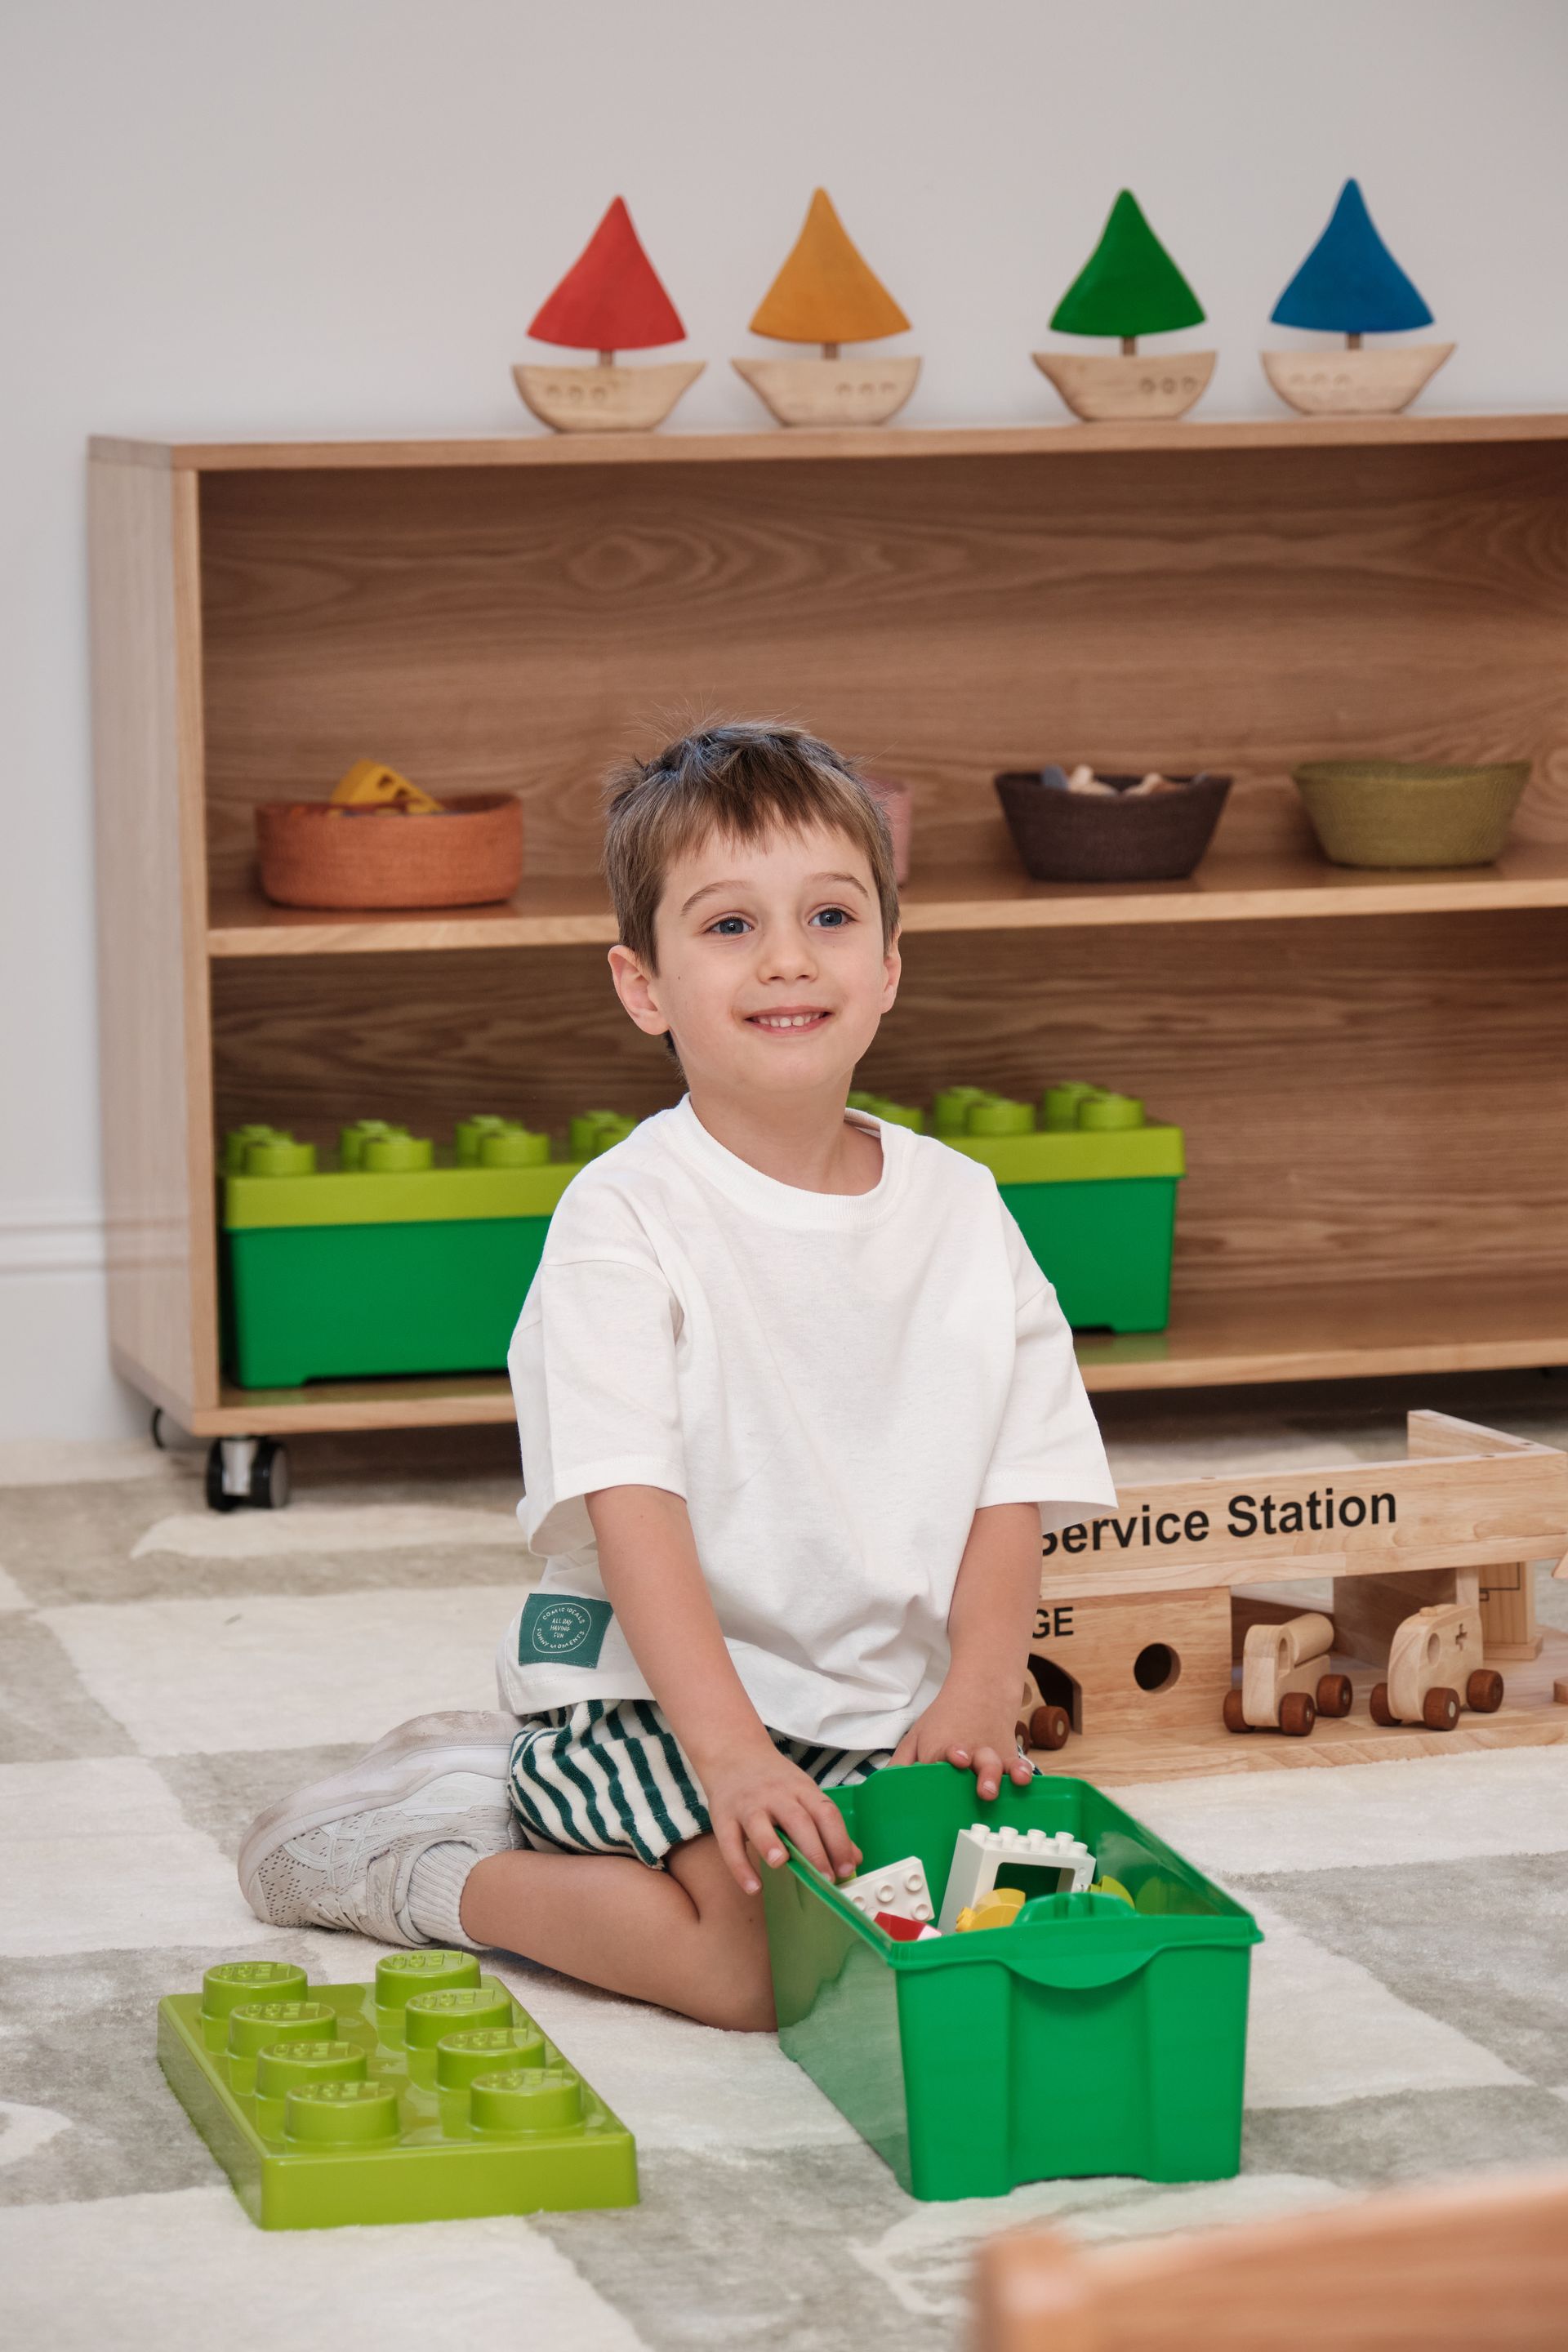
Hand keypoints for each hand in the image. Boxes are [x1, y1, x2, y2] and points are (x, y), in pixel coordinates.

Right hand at [695, 1735, 862, 1895]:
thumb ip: (827, 1826)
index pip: (825, 1813)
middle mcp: (776, 1795)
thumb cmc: (774, 1780)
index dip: (839, 1841)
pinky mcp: (723, 1817)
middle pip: (798, 1820)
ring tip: (781, 1864)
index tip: (847, 1868)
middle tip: (825, 1878)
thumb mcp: (804, 1793)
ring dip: (771, 1844)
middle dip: (814, 1851)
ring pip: (759, 1824)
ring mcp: (748, 1805)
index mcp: (801, 1789)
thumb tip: (854, 1859)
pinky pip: (730, 1843)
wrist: (734, 1753)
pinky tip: (753, 1886)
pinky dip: (741, 1867)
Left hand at [889, 1678, 1035, 1802]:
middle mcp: (965, 1755)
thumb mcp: (917, 1735)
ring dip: (992, 1776)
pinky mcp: (1007, 1757)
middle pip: (966, 1767)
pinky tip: (1023, 1779)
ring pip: (992, 1766)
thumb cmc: (945, 1721)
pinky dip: (1021, 1772)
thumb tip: (882, 1788)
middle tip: (974, 1786)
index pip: (932, 1766)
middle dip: (969, 1775)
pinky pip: (1017, 1765)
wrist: (981, 1691)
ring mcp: (988, 1756)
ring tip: (990, 1789)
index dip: (933, 1771)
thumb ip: (901, 1763)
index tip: (938, 1772)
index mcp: (938, 1750)